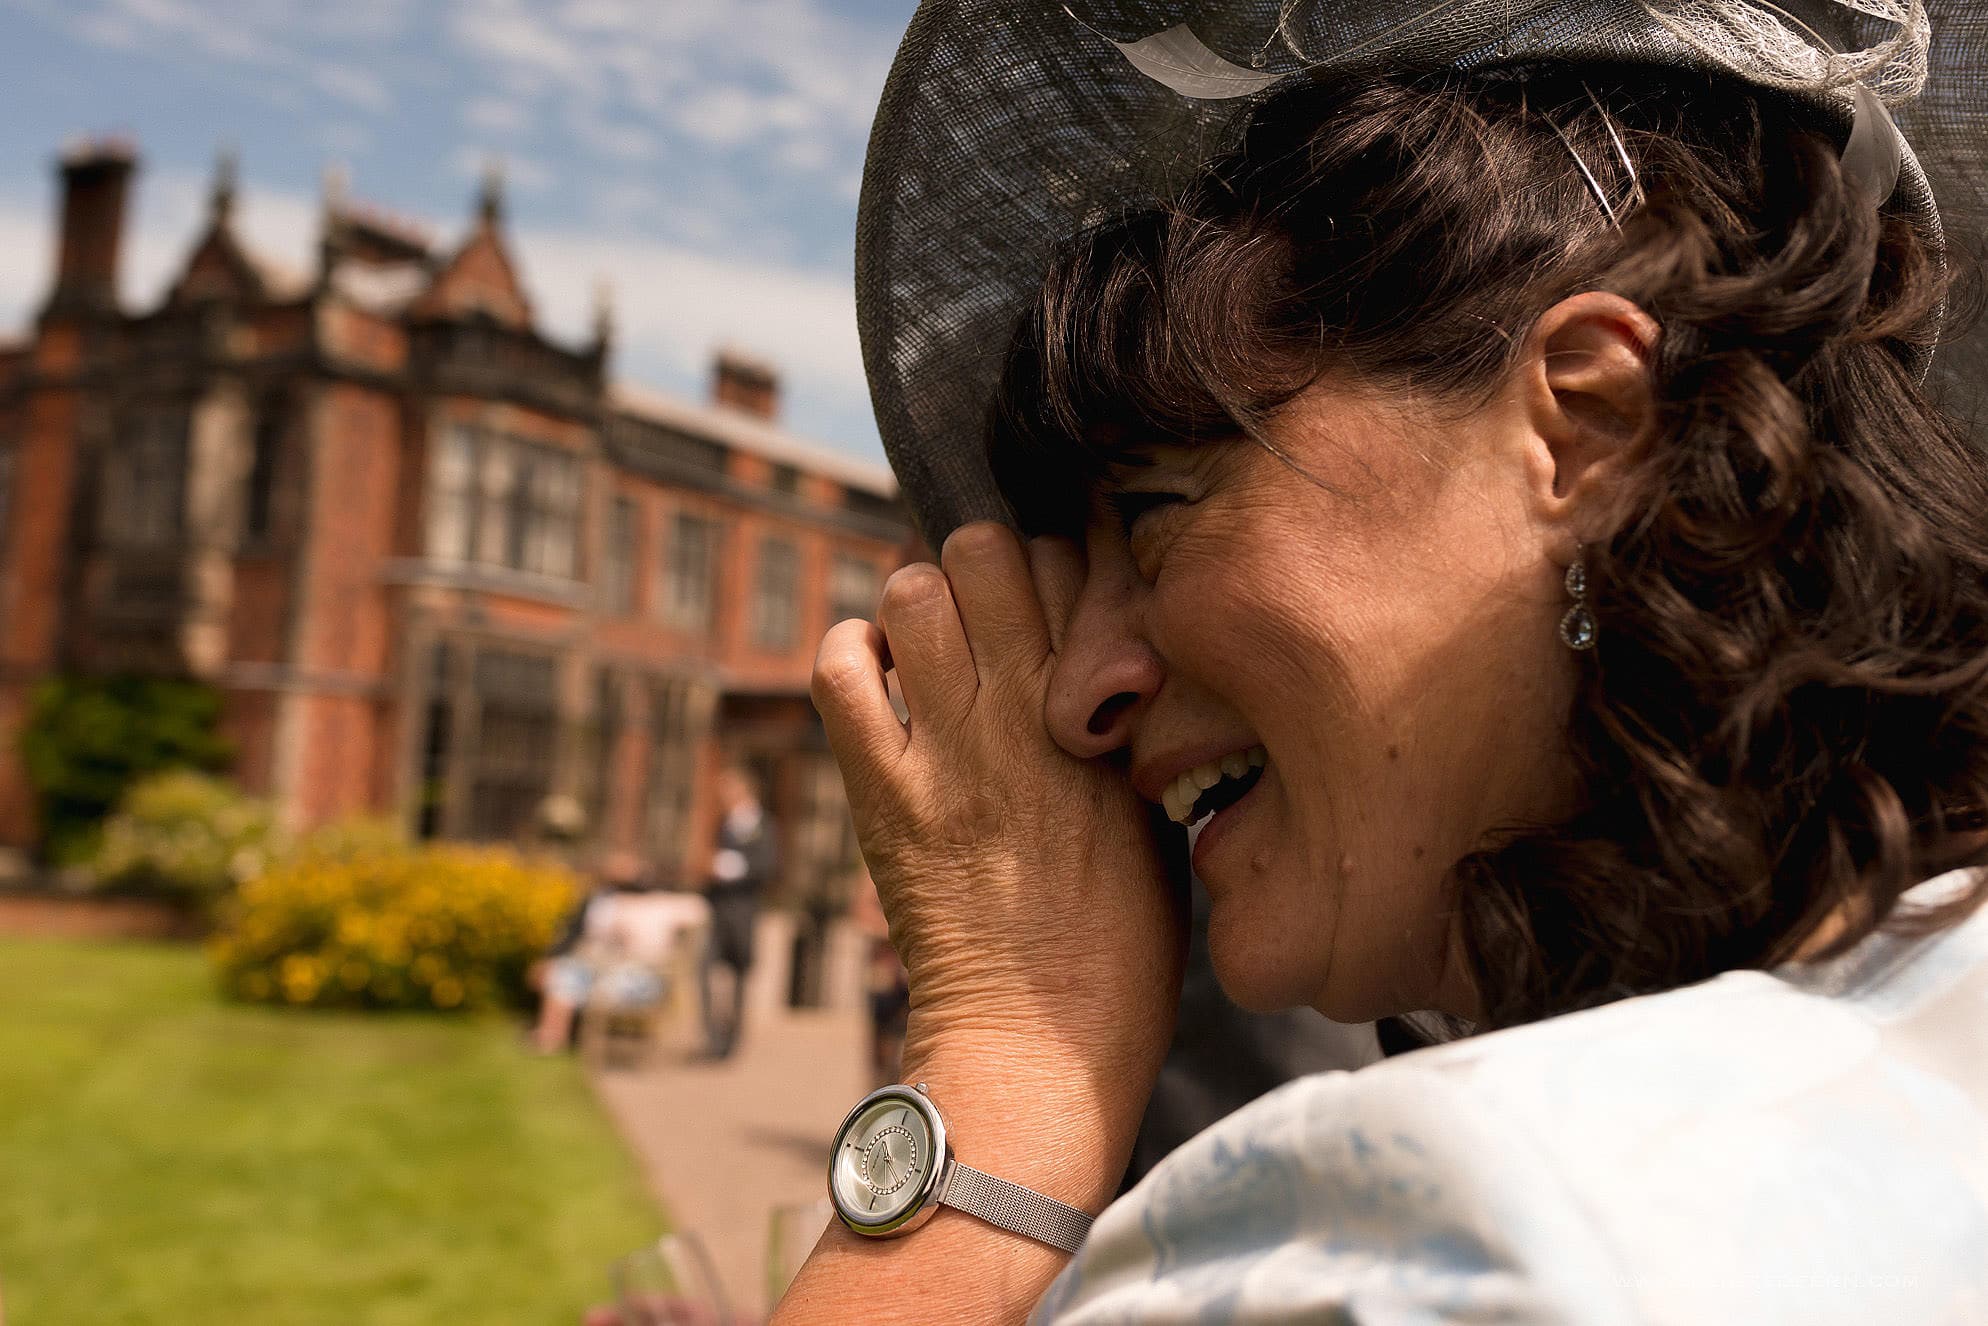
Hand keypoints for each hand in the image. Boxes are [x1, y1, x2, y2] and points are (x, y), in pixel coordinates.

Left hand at [811, 523, 1186, 1135]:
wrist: (1041, 1045)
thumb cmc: (1120, 944)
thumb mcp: (1157, 816)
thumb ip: (1130, 727)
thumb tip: (1098, 663)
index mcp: (1108, 718)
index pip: (1076, 564)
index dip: (1063, 568)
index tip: (1058, 604)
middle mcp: (1024, 716)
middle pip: (985, 551)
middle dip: (983, 565)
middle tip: (987, 612)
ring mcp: (946, 751)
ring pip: (910, 592)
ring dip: (918, 603)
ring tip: (931, 647)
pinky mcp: (882, 794)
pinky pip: (838, 674)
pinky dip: (850, 655)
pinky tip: (879, 679)